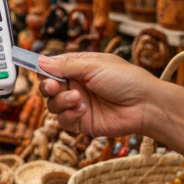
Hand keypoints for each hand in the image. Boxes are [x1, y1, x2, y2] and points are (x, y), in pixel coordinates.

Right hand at [37, 51, 162, 137]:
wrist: (145, 105)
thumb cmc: (126, 79)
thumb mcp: (94, 66)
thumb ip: (66, 65)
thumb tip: (40, 61)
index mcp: (77, 68)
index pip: (50, 68)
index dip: (42, 70)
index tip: (37, 70)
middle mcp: (75, 86)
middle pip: (47, 87)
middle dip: (48, 87)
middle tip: (55, 86)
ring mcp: (78, 104)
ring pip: (52, 105)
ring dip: (60, 101)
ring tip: (77, 99)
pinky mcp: (82, 122)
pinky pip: (63, 121)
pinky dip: (69, 115)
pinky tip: (82, 110)